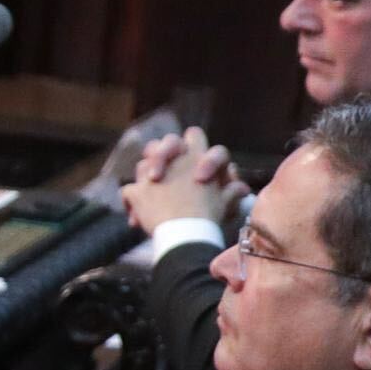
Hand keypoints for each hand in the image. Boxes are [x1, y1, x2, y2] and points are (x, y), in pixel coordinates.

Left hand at [121, 127, 237, 234]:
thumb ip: (231, 191)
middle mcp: (174, 160)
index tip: (194, 170)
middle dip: (162, 152)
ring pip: (143, 164)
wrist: (187, 234)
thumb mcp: (225, 202)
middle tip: (163, 172)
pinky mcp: (136, 191)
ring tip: (152, 198)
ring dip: (146, 177)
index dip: (192, 145)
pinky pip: (127, 190)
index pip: (194, 135)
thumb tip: (242, 188)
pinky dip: (131, 203)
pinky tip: (136, 218)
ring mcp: (151, 174)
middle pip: (166, 142)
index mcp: (197, 158)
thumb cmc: (209, 217)